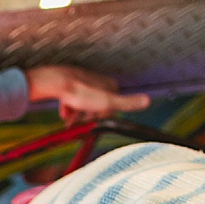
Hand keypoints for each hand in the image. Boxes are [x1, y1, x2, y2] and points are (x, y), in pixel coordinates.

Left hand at [25, 66, 149, 124]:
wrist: (56, 83)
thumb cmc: (81, 93)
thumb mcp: (107, 102)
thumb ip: (127, 103)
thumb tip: (148, 100)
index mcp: (109, 84)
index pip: (112, 104)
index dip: (104, 115)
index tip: (96, 120)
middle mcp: (97, 80)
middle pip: (96, 103)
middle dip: (89, 115)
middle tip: (80, 123)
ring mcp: (82, 80)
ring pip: (82, 101)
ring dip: (77, 114)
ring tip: (70, 122)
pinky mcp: (69, 82)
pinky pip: (70, 97)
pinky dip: (68, 107)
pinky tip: (64, 114)